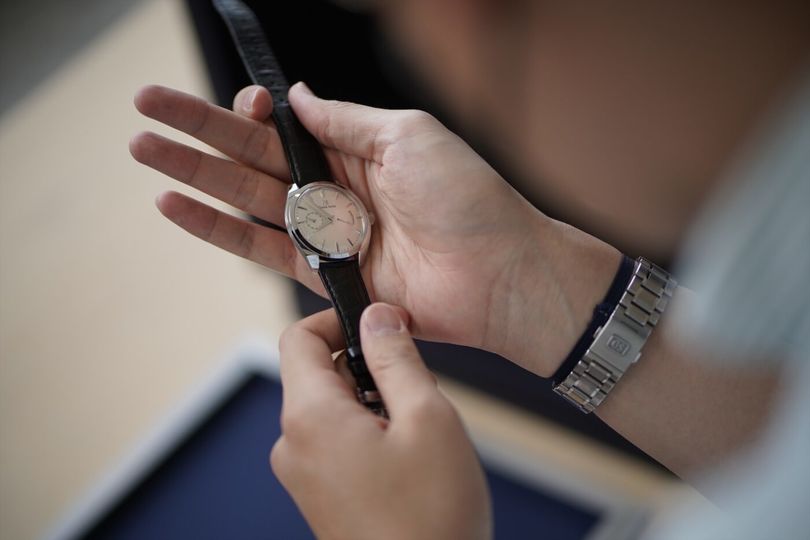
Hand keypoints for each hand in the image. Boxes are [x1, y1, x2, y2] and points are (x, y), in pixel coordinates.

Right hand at [130, 83, 618, 375]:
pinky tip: (177, 207)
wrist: (499, 273)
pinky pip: (259, 247)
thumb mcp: (408, 135)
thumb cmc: (468, 198)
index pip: (288, 124)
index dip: (254, 110)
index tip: (234, 99)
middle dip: (199, 132)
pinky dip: (217, 228)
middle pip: (253, 154)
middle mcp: (336, 188)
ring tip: (145, 152)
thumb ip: (345, 120)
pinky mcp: (321, 274)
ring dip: (194, 175)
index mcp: (357, 148)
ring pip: (245, 197)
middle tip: (145, 110)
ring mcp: (326, 232)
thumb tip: (298, 96)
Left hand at [273, 303, 490, 539]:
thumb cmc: (432, 518)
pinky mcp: (320, 496)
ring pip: (332, 408)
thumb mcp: (427, 417)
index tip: (378, 323)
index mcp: (310, 417)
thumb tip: (377, 316)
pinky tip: (406, 461)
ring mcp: (303, 475)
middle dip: (366, 368)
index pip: (297, 338)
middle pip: (317, 373)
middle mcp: (293, 445)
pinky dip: (368, 434)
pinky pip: (336, 442)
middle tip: (414, 389)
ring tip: (415, 435)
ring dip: (373, 403)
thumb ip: (396, 357)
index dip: (337, 319)